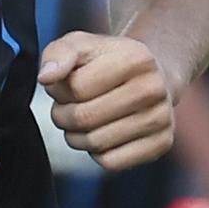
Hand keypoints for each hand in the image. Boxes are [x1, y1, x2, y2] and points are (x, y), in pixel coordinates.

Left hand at [37, 30, 173, 171]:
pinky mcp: (160, 144)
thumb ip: (59, 54)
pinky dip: (97, 153)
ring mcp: (161, 119)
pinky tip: (101, 134)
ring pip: (95, 143)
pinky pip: (111, 162)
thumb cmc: (109, 62)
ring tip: (81, 121)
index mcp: (136, 58)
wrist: (152, 77)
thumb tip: (46, 77)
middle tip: (66, 108)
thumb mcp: (81, 45)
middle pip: (84, 118)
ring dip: (76, 136)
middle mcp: (153, 89)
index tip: (62, 86)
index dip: (58, 90)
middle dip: (63, 116)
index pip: (76, 88)